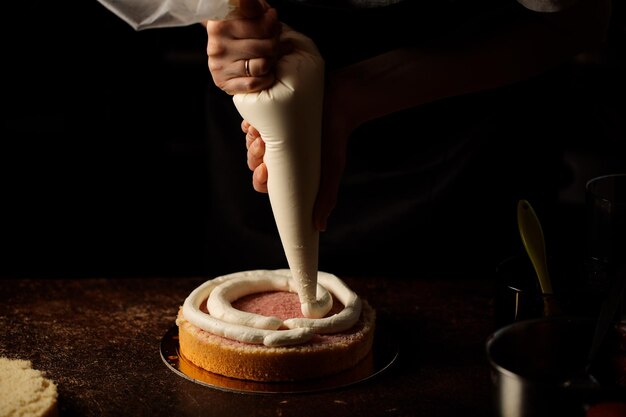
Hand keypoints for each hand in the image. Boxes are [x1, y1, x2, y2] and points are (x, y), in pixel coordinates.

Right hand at [205, 0, 290, 93]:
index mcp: (222, 24)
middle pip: (266, 46)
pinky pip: (254, 83)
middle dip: (276, 43)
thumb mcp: (248, 15)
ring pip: (262, 65)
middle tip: (275, 40)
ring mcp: (220, 65)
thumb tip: (276, 23)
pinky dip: (266, 79)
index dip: (272, 22)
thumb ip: (260, 14)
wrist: (221, 45)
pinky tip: (265, 72)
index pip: (261, 25)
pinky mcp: (223, 82)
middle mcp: (218, 45)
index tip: (273, 20)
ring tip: (270, 55)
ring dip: (272, 61)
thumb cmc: (240, 28)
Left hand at [241, 73, 354, 231]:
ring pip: (249, 143)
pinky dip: (248, 123)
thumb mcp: (331, 170)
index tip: (264, 170)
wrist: (340, 102)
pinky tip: (254, 122)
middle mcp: (278, 153)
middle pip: (253, 163)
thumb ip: (325, 198)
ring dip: (250, 140)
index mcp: (288, 170)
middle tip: (262, 145)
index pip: (263, 183)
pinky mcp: (271, 113)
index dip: (258, 179)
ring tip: (260, 132)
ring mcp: (273, 133)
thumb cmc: (335, 138)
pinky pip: (250, 121)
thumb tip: (319, 227)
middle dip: (253, 156)